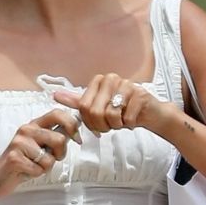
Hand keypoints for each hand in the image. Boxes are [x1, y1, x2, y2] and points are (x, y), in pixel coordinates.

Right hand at [0, 109, 79, 198]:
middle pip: (59, 139)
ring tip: (34, 165)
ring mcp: (19, 143)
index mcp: (34, 124)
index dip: (72, 124)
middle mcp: (26, 130)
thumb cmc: (23, 163)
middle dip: (61, 153)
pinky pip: (39, 169)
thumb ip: (54, 138)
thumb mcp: (40, 146)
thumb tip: (75, 132)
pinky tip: (26, 171)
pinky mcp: (15, 157)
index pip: (57, 113)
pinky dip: (36, 174)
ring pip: (50, 157)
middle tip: (52, 159)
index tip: (77, 138)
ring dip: (46, 166)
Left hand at [53, 76, 175, 137]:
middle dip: (103, 125)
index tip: (98, 124)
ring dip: (117, 125)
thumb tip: (55, 95)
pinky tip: (133, 118)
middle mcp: (112, 79)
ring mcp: (127, 85)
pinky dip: (130, 124)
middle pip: (95, 112)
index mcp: (99, 81)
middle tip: (112, 124)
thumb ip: (78, 101)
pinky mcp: (141, 94)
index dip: (90, 122)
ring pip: (111, 115)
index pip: (84, 107)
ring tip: (123, 120)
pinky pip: (127, 118)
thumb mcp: (98, 106)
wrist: (149, 113)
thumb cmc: (123, 110)